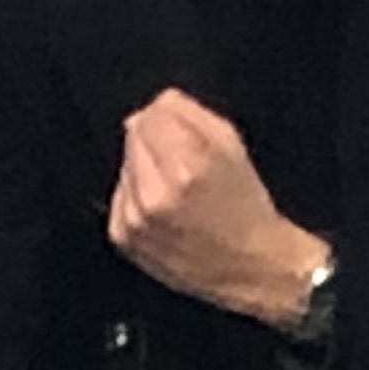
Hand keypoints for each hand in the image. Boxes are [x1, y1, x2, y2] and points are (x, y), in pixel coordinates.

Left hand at [109, 90, 328, 324]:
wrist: (251, 266)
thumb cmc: (246, 207)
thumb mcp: (232, 146)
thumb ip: (191, 114)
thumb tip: (158, 103)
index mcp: (185, 168)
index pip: (151, 115)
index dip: (167, 116)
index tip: (182, 129)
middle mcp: (153, 195)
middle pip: (133, 137)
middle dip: (156, 142)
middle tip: (185, 162)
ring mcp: (133, 219)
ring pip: (124, 165)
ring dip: (145, 169)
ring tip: (177, 189)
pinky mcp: (122, 237)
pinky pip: (118, 196)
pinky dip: (136, 196)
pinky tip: (164, 209)